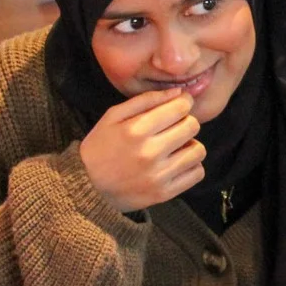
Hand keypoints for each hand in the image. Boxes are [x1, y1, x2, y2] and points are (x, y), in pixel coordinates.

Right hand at [79, 88, 203, 212]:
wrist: (87, 186)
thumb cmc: (100, 146)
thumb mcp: (113, 116)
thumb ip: (146, 100)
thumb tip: (178, 92)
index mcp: (136, 129)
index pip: (180, 108)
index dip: (184, 103)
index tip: (180, 105)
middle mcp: (150, 152)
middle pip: (192, 127)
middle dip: (186, 122)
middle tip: (174, 127)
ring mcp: (159, 175)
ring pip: (198, 151)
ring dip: (190, 145)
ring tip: (176, 147)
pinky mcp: (165, 193)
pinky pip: (197, 174)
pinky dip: (191, 166)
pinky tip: (177, 163)